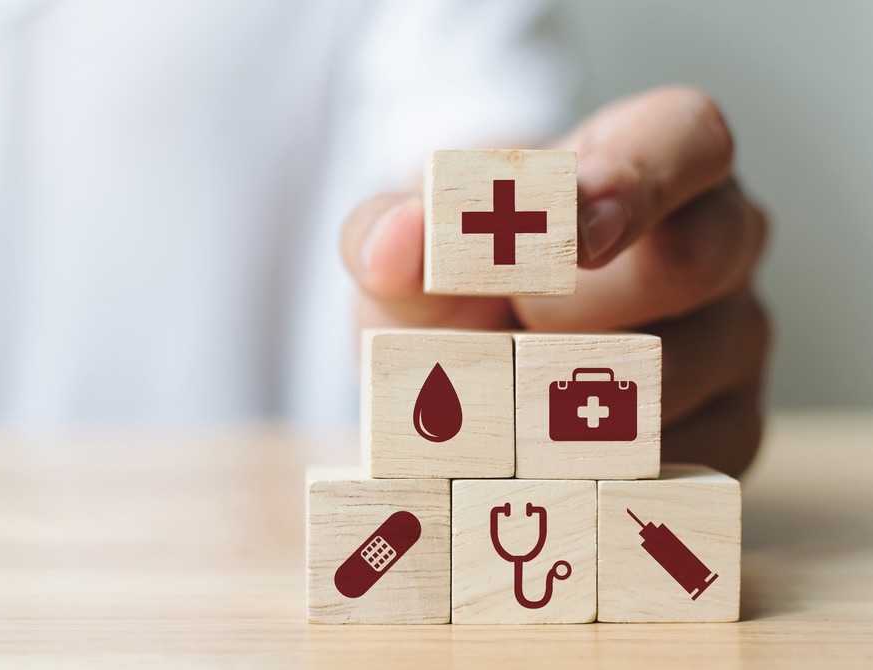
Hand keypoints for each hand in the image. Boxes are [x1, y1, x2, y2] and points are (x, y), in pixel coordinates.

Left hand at [340, 87, 769, 476]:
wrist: (465, 354)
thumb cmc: (457, 273)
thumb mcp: (409, 245)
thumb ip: (390, 233)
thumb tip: (396, 241)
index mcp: (655, 156)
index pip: (686, 138)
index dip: (635, 181)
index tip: (568, 235)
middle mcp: (717, 239)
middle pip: (692, 261)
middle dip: (577, 306)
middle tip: (506, 327)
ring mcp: (734, 335)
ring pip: (685, 370)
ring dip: (574, 394)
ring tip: (506, 391)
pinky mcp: (734, 423)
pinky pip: (686, 452)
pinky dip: (600, 462)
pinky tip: (544, 451)